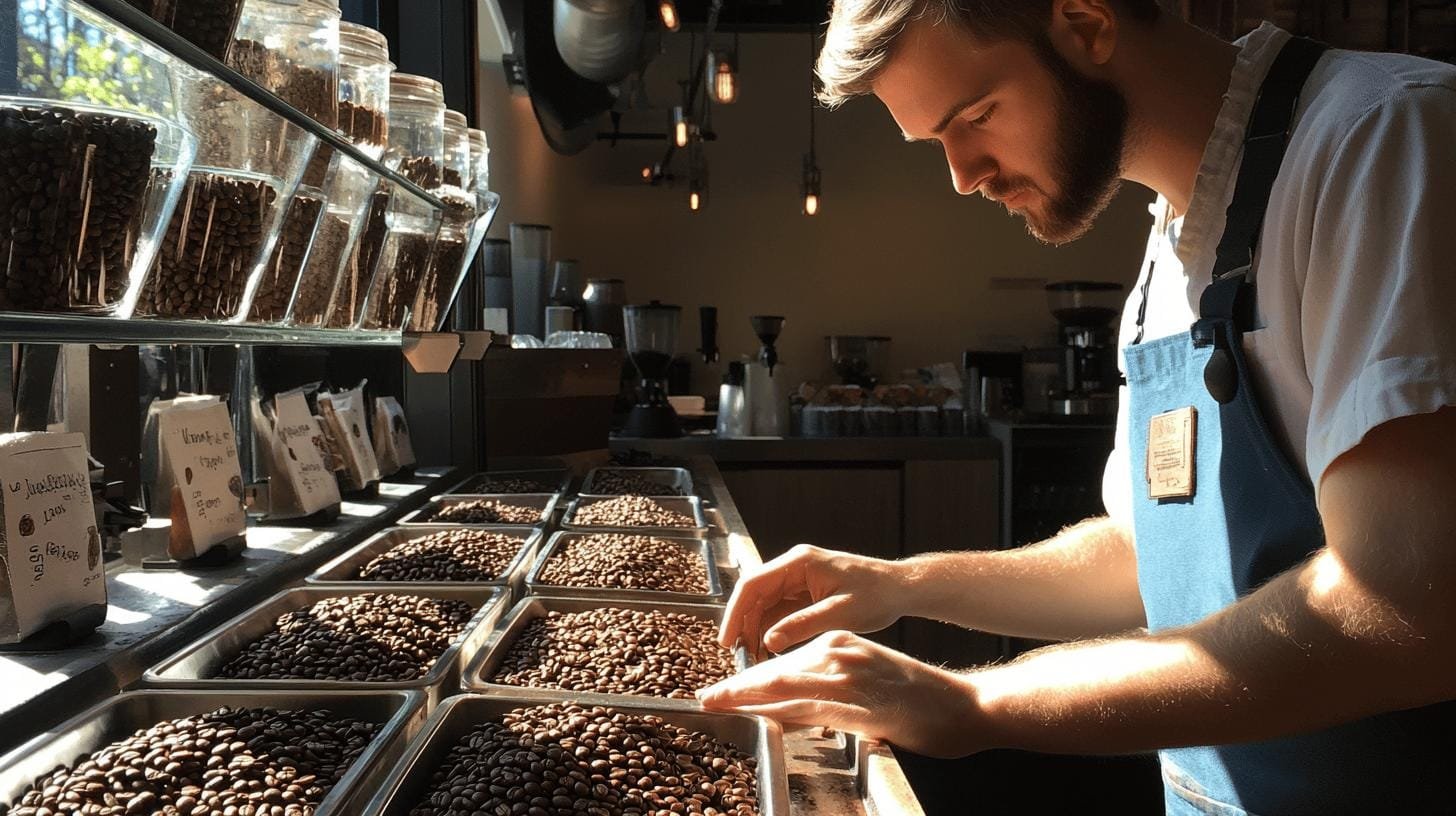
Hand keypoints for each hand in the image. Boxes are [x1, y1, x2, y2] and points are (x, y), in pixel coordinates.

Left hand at [697, 631, 983, 757]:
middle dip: (739, 687)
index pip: (786, 661)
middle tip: (706, 698)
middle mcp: (841, 654)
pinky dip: (778, 711)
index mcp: (842, 644)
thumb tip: (800, 708)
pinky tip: (757, 717)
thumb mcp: (869, 684)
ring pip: (785, 686)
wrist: (965, 704)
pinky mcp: (859, 705)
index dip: (752, 678)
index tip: (727, 689)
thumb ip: (834, 690)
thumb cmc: (920, 698)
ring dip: (745, 697)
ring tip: (716, 705)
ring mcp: (849, 678)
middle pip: (777, 670)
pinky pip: (809, 707)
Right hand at [719, 544, 904, 659]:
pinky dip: (772, 630)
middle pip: (754, 595)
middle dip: (743, 624)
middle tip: (738, 656)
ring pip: (764, 604)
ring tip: (753, 659)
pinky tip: (770, 652)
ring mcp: (799, 580)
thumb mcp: (840, 613)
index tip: (727, 640)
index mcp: (799, 563)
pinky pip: (779, 611)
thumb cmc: (876, 595)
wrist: (901, 588)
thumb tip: (769, 641)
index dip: (735, 612)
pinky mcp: (806, 593)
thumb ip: (802, 625)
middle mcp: (794, 567)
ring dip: (756, 630)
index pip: (753, 584)